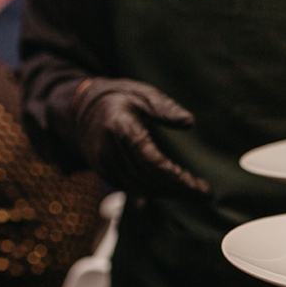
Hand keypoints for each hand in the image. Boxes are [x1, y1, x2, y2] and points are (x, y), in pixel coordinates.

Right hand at [72, 77, 210, 197]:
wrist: (81, 109)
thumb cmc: (119, 98)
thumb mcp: (143, 93)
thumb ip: (165, 107)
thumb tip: (189, 122)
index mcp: (120, 128)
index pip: (153, 162)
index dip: (179, 179)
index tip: (202, 188)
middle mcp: (108, 151)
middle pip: (148, 179)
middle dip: (178, 190)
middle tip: (204, 193)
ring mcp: (103, 164)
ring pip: (140, 188)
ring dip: (168, 193)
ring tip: (192, 191)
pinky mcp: (104, 173)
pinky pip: (132, 188)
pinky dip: (154, 190)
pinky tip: (173, 189)